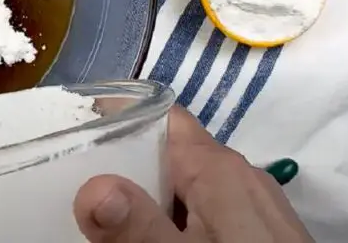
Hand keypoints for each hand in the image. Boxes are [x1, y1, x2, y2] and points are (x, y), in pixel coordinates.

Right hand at [73, 106, 311, 241]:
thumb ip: (136, 228)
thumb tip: (92, 189)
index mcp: (219, 168)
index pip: (164, 118)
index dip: (121, 121)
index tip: (80, 137)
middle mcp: (243, 176)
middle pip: (173, 156)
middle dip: (129, 171)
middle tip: (84, 188)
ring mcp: (258, 207)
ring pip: (193, 188)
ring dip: (154, 202)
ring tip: (115, 223)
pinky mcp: (266, 234)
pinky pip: (214, 214)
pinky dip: (184, 223)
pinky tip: (162, 241)